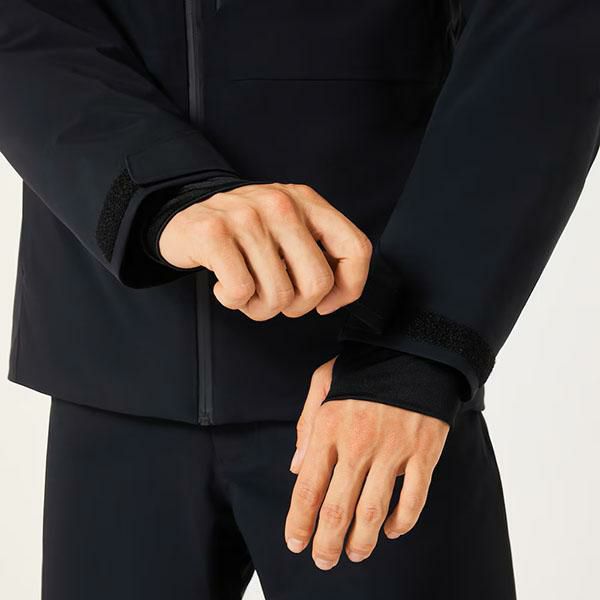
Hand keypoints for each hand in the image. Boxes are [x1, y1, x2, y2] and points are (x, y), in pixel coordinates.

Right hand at [159, 183, 371, 320]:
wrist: (186, 217)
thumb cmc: (245, 233)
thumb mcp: (289, 228)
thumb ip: (318, 251)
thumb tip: (336, 295)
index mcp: (308, 202)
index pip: (356, 248)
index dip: (349, 287)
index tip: (328, 302)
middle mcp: (281, 204)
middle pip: (317, 283)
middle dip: (298, 307)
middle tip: (277, 300)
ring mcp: (247, 216)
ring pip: (278, 295)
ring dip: (260, 308)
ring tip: (247, 290)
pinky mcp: (214, 233)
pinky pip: (240, 292)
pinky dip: (232, 301)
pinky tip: (224, 285)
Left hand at [285, 358, 448, 569]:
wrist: (413, 352)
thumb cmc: (363, 370)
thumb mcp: (323, 382)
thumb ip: (306, 424)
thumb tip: (295, 467)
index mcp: (329, 426)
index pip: (307, 486)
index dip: (298, 522)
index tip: (295, 543)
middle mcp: (358, 442)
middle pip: (337, 508)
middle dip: (325, 543)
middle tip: (322, 560)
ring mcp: (393, 450)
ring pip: (373, 511)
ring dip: (361, 541)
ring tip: (354, 554)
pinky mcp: (423, 453)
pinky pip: (413, 500)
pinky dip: (401, 523)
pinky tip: (389, 530)